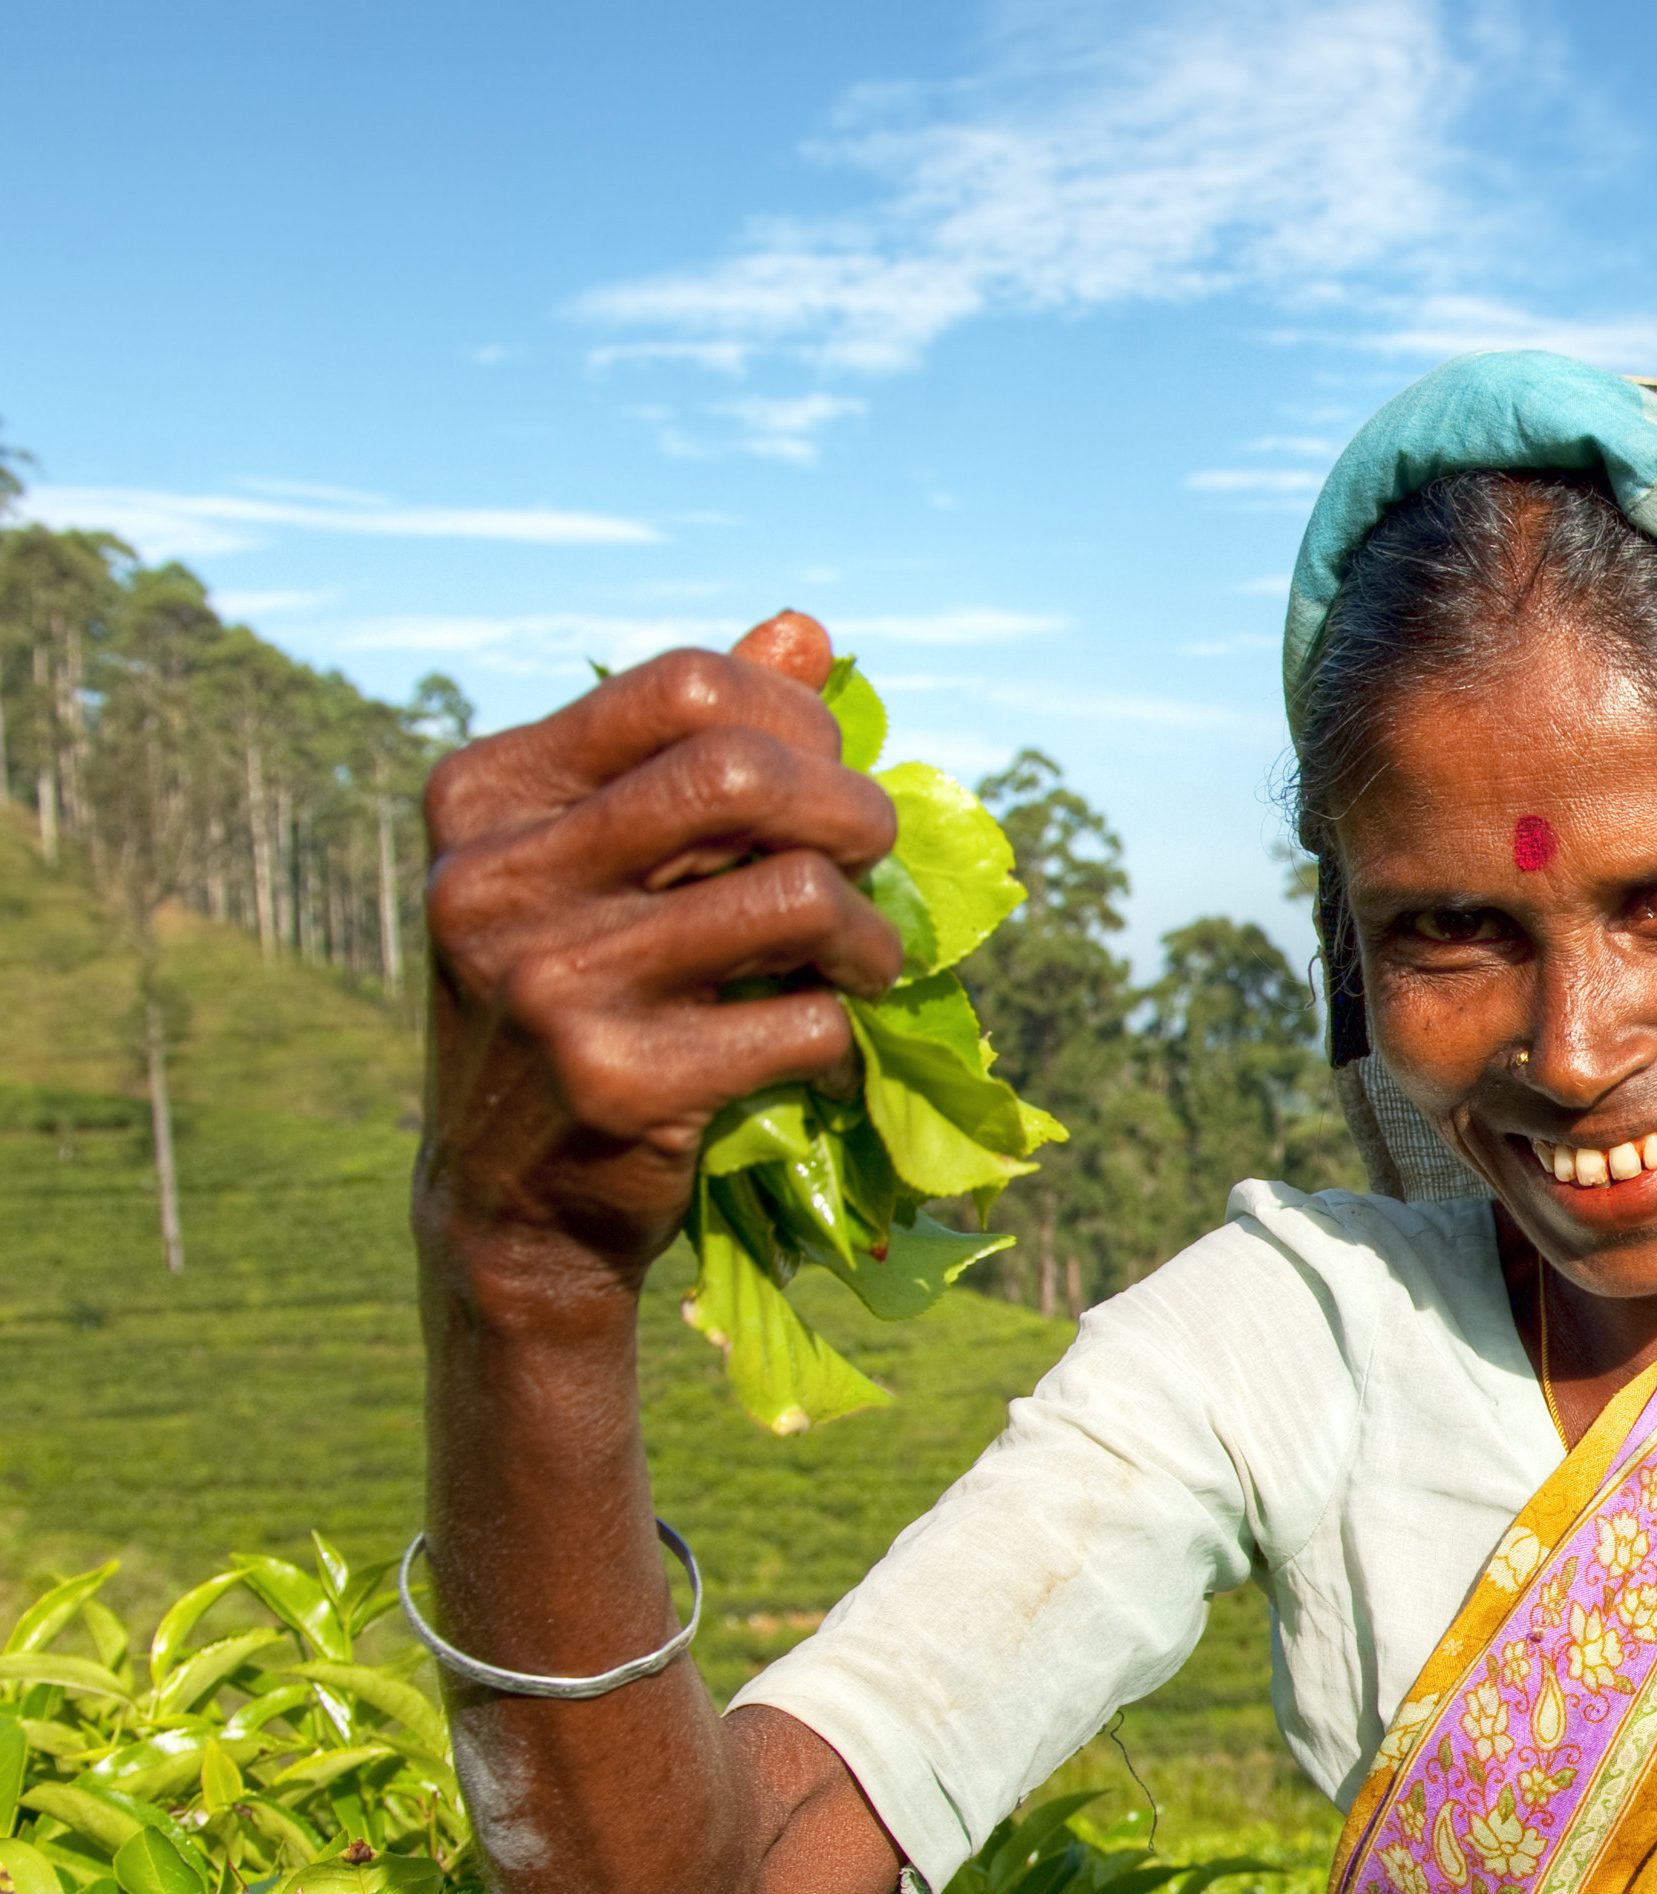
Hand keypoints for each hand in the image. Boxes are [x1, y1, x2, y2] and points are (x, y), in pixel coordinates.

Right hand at [416, 612, 903, 1317]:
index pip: (680, 685)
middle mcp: (493, 879)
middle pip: (742, 774)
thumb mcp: (596, 864)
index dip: (794, 715)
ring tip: (868, 966)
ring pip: (795, 896)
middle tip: (876, 857)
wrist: (509, 1203)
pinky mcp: (617, 1083)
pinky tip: (826, 1053)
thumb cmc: (577, 1000)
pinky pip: (806, 1022)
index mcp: (482, 796)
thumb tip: (805, 630)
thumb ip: (688, 748)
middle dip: (853, 809)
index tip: (829, 769)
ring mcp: (548, 983)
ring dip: (870, 935)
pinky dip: (844, 1035)